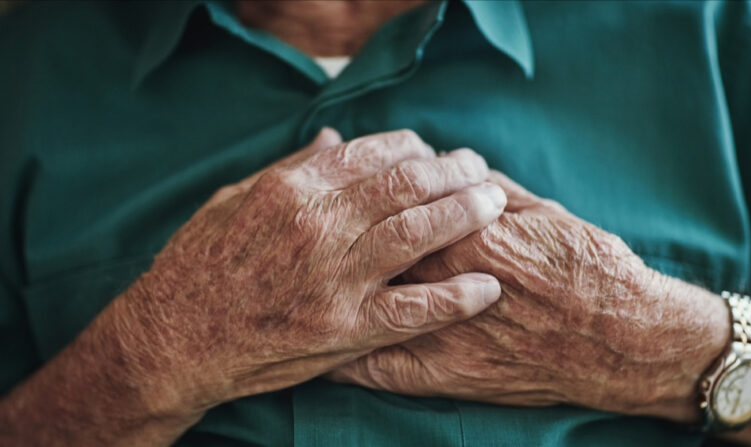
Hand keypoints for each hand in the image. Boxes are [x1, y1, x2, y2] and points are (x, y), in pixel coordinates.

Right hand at [112, 129, 506, 417]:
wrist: (175, 337)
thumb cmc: (200, 263)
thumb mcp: (234, 198)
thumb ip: (290, 166)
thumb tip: (334, 136)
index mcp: (293, 188)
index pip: (376, 152)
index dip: (417, 149)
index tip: (433, 153)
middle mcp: (319, 225)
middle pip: (409, 185)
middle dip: (454, 172)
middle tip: (480, 171)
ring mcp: (334, 278)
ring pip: (420, 233)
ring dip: (466, 215)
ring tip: (495, 205)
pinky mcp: (344, 329)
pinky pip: (414, 310)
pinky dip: (456, 298)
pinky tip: (486, 288)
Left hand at [329, 171, 729, 421]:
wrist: (621, 335)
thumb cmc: (586, 265)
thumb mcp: (537, 209)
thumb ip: (484, 189)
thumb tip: (450, 168)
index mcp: (460, 228)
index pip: (387, 202)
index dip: (360, 194)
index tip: (343, 191)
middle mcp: (438, 276)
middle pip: (364, 250)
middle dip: (333, 237)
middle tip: (308, 235)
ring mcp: (434, 328)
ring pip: (359, 303)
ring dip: (330, 289)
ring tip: (306, 279)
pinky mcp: (440, 372)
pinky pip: (373, 366)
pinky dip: (340, 357)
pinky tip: (315, 351)